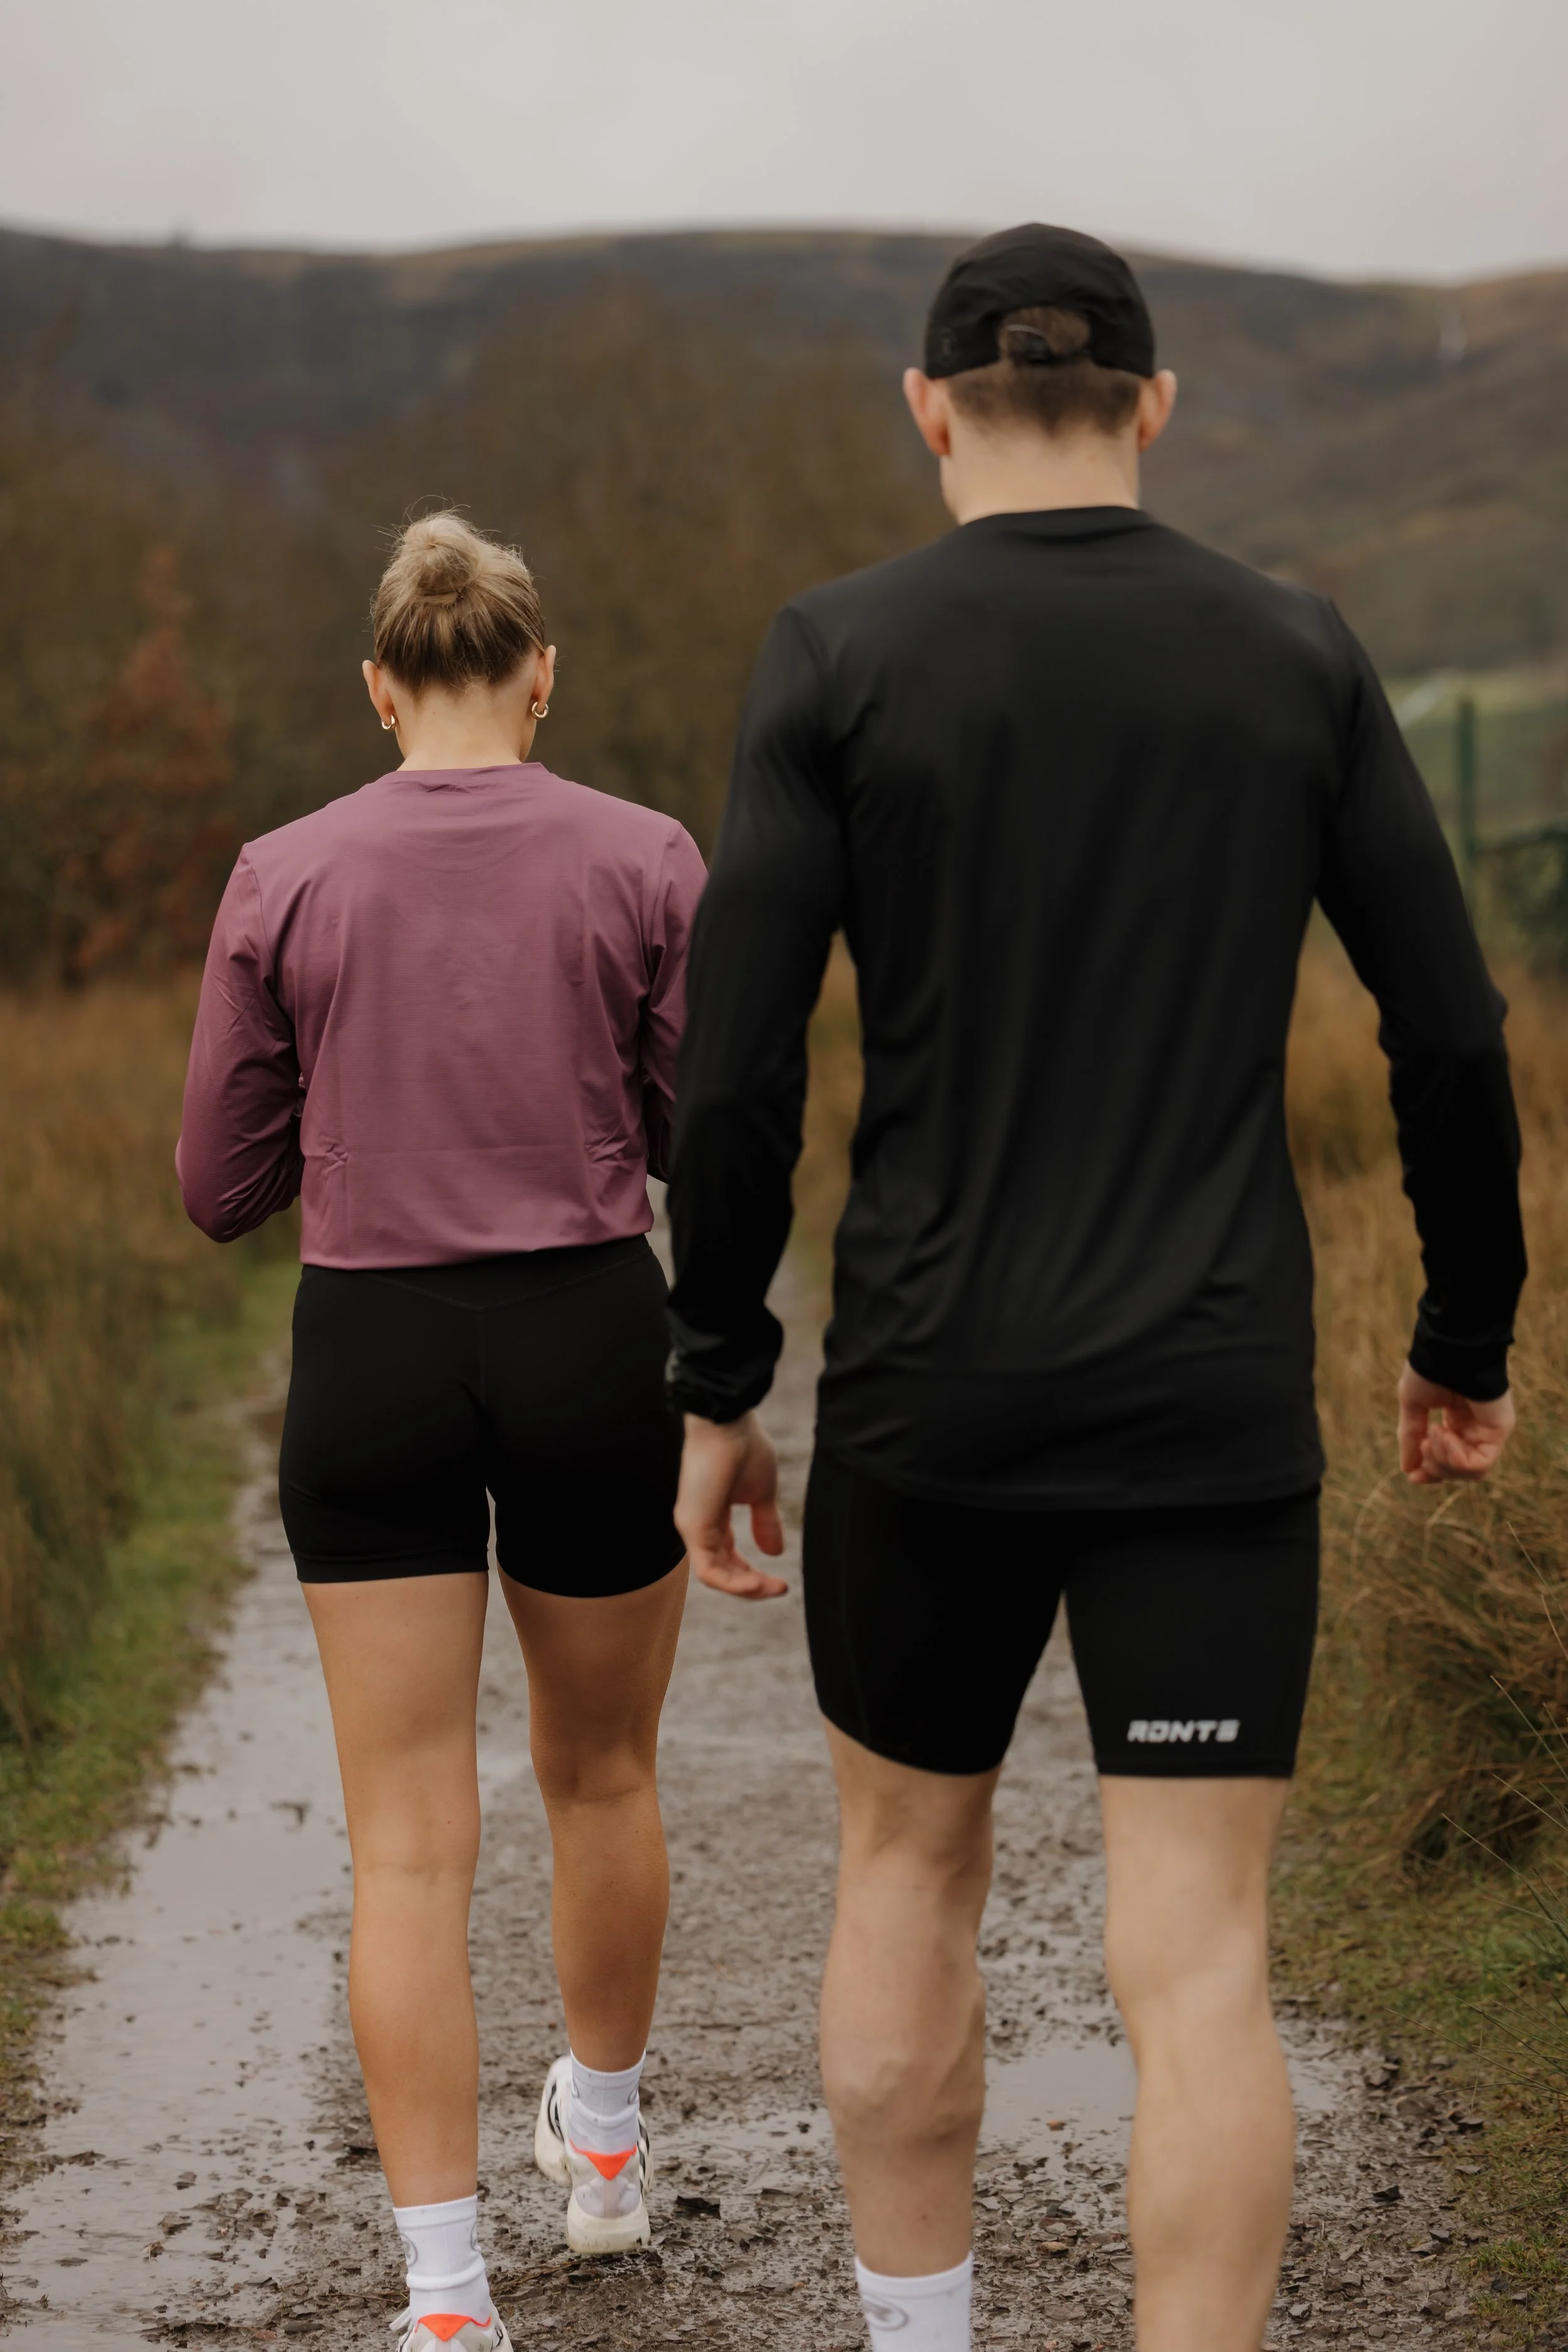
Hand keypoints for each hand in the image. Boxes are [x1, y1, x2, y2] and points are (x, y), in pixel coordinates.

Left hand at [675, 1412, 787, 1598]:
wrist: (728, 1422)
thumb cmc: (744, 1448)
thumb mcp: (762, 1493)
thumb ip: (765, 1523)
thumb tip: (775, 1553)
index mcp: (712, 1517)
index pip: (725, 1558)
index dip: (749, 1573)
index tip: (777, 1581)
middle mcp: (697, 1525)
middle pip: (720, 1571)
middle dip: (750, 1585)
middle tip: (778, 1588)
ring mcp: (692, 1527)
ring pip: (714, 1576)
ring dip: (746, 1588)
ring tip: (773, 1588)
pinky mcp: (693, 1526)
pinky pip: (709, 1570)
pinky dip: (735, 1582)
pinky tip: (758, 1582)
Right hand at [1397, 1362, 1515, 1485]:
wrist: (1447, 1351)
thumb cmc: (1430, 1370)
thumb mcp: (1413, 1406)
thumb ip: (1411, 1437)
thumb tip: (1407, 1469)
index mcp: (1456, 1422)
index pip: (1448, 1460)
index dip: (1430, 1472)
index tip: (1411, 1476)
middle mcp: (1474, 1429)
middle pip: (1458, 1471)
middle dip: (1434, 1467)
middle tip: (1422, 1445)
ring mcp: (1488, 1431)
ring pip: (1470, 1473)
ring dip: (1444, 1461)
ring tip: (1431, 1434)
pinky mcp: (1499, 1431)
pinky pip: (1479, 1464)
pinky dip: (1456, 1458)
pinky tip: (1444, 1434)